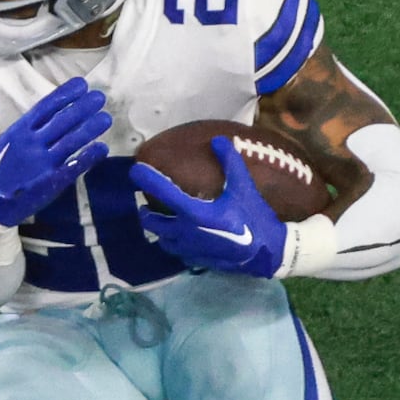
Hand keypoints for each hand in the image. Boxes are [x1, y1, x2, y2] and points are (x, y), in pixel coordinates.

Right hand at [0, 80, 111, 226]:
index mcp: (20, 131)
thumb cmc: (3, 169)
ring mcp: (42, 163)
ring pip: (71, 141)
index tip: (82, 85)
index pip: (46, 107)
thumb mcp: (9, 142)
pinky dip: (90, 156)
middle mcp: (31, 144)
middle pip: (62, 121)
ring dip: (90, 128)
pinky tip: (102, 147)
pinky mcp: (51, 181)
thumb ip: (29, 128)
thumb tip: (53, 111)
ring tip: (106, 118)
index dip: (65, 94)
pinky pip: (74, 165)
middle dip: (82, 107)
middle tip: (99, 97)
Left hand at [134, 137, 290, 277]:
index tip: (134, 170)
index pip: (164, 192)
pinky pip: (175, 250)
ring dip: (158, 229)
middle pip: (152, 222)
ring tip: (159, 220)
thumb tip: (218, 139)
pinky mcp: (194, 260)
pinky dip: (172, 242)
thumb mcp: (244, 187)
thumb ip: (230, 162)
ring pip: (161, 239)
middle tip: (144, 204)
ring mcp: (188, 249)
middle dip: (145, 213)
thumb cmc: (254, 217)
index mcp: (194, 213)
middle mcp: (185, 233)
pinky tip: (179, 236)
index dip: (148, 179)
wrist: (265, 252)